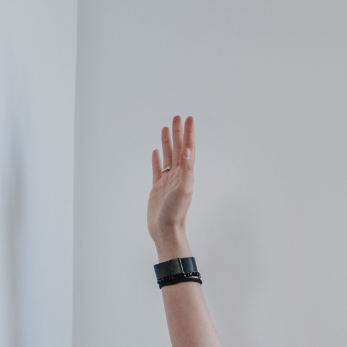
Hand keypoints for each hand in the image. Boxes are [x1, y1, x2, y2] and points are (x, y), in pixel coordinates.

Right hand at [148, 115, 195, 251]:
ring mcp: (167, 181)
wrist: (166, 230)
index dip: (188, 133)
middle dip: (178, 132)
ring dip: (168, 142)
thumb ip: (187, 170)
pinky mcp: (157, 187)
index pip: (188, 148)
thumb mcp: (184, 190)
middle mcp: (178, 175)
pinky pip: (157, 169)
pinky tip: (157, 151)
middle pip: (178, 148)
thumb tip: (188, 151)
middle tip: (177, 117)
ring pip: (168, 156)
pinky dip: (157, 159)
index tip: (188, 118)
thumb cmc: (176, 212)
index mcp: (186, 174)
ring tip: (166, 128)